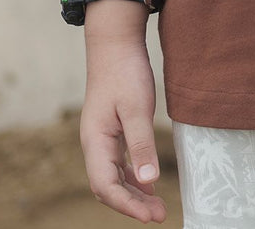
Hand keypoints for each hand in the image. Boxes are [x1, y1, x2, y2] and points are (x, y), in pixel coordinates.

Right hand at [80, 31, 166, 222]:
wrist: (115, 43)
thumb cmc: (125, 72)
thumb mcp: (137, 107)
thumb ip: (142, 144)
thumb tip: (148, 181)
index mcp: (95, 141)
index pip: (106, 186)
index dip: (127, 205)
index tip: (150, 216)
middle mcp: (95, 144)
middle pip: (108, 187)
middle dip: (132, 204)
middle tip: (159, 215)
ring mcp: (102, 138)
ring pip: (114, 177)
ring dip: (133, 193)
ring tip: (157, 207)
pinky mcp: (111, 131)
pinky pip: (119, 163)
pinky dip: (133, 177)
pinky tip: (148, 184)